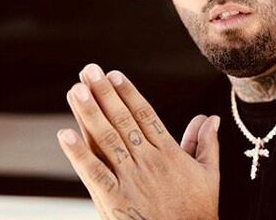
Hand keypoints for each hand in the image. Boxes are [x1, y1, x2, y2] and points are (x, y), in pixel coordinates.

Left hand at [57, 63, 220, 219]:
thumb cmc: (197, 210)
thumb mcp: (209, 174)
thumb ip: (206, 143)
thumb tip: (211, 117)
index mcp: (169, 152)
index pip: (145, 115)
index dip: (129, 93)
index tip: (115, 75)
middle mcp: (148, 160)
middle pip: (123, 120)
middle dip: (104, 93)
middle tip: (89, 70)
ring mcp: (131, 179)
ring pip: (107, 139)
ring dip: (89, 113)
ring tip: (75, 90)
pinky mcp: (115, 200)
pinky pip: (94, 174)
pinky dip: (78, 154)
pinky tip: (64, 135)